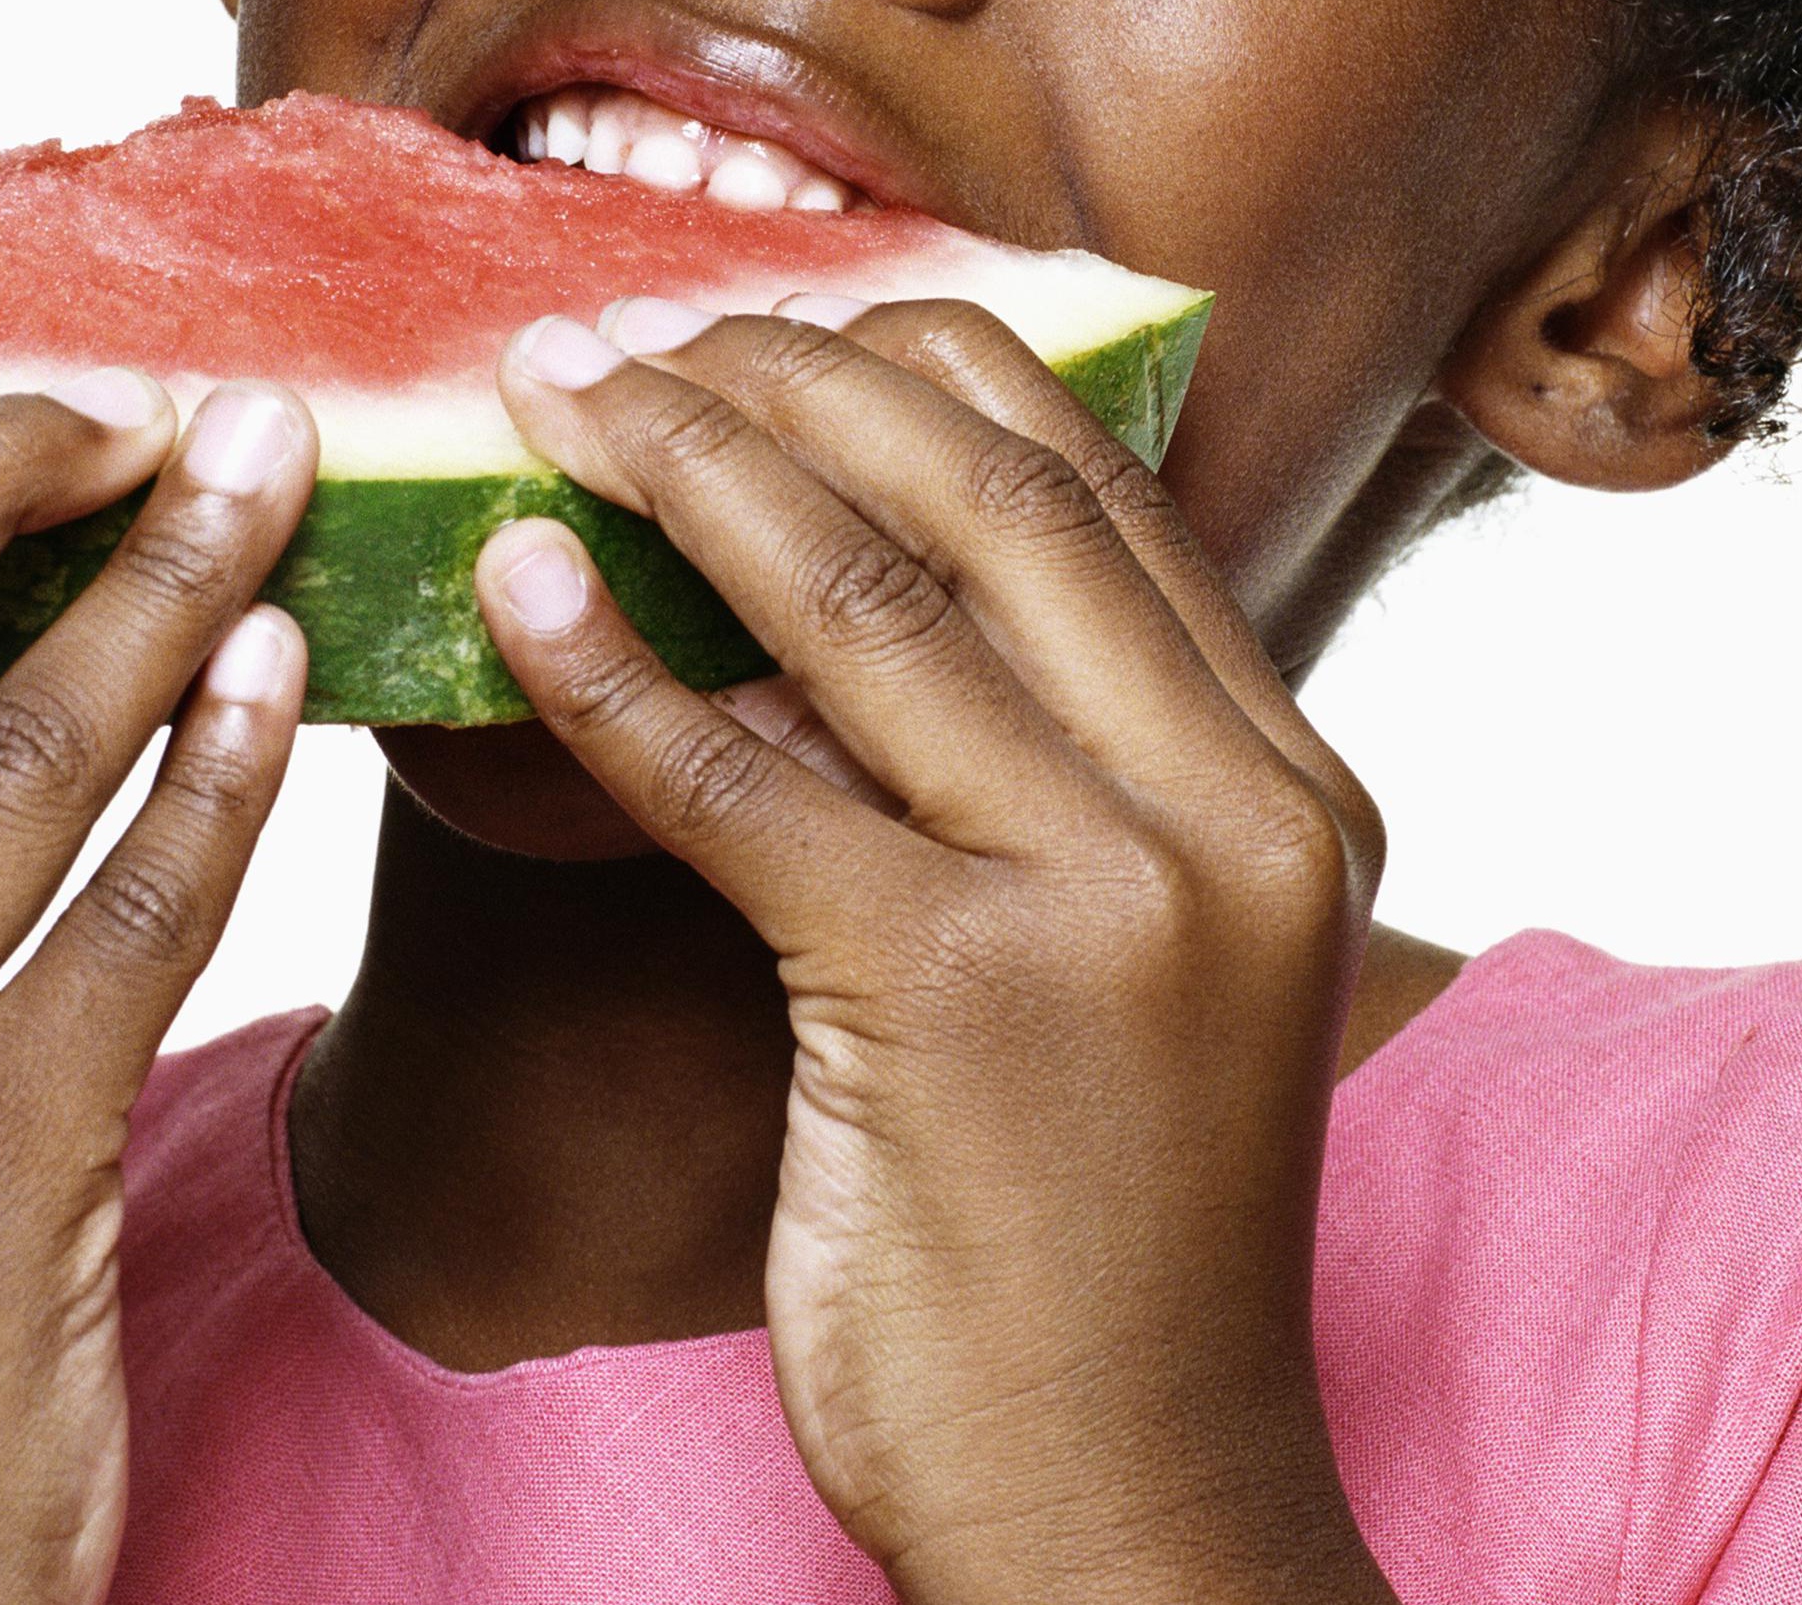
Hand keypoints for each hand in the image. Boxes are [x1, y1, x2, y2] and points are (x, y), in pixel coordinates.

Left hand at [481, 298, 1397, 1604]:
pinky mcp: (957, 994)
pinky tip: (511, 589)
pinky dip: (611, 668)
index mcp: (1290, 782)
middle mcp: (1232, 810)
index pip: (1102, 491)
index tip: (771, 315)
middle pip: (992, 499)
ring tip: (553, 397)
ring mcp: (1111, 897)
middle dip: (791, 377)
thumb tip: (833, 583)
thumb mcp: (1144, 964)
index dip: (919, 366)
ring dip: (686, 468)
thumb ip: (1053, 776)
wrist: (1130, 1503)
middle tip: (627, 333)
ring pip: (872, 599)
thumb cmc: (1105, 1240)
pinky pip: (745, 781)